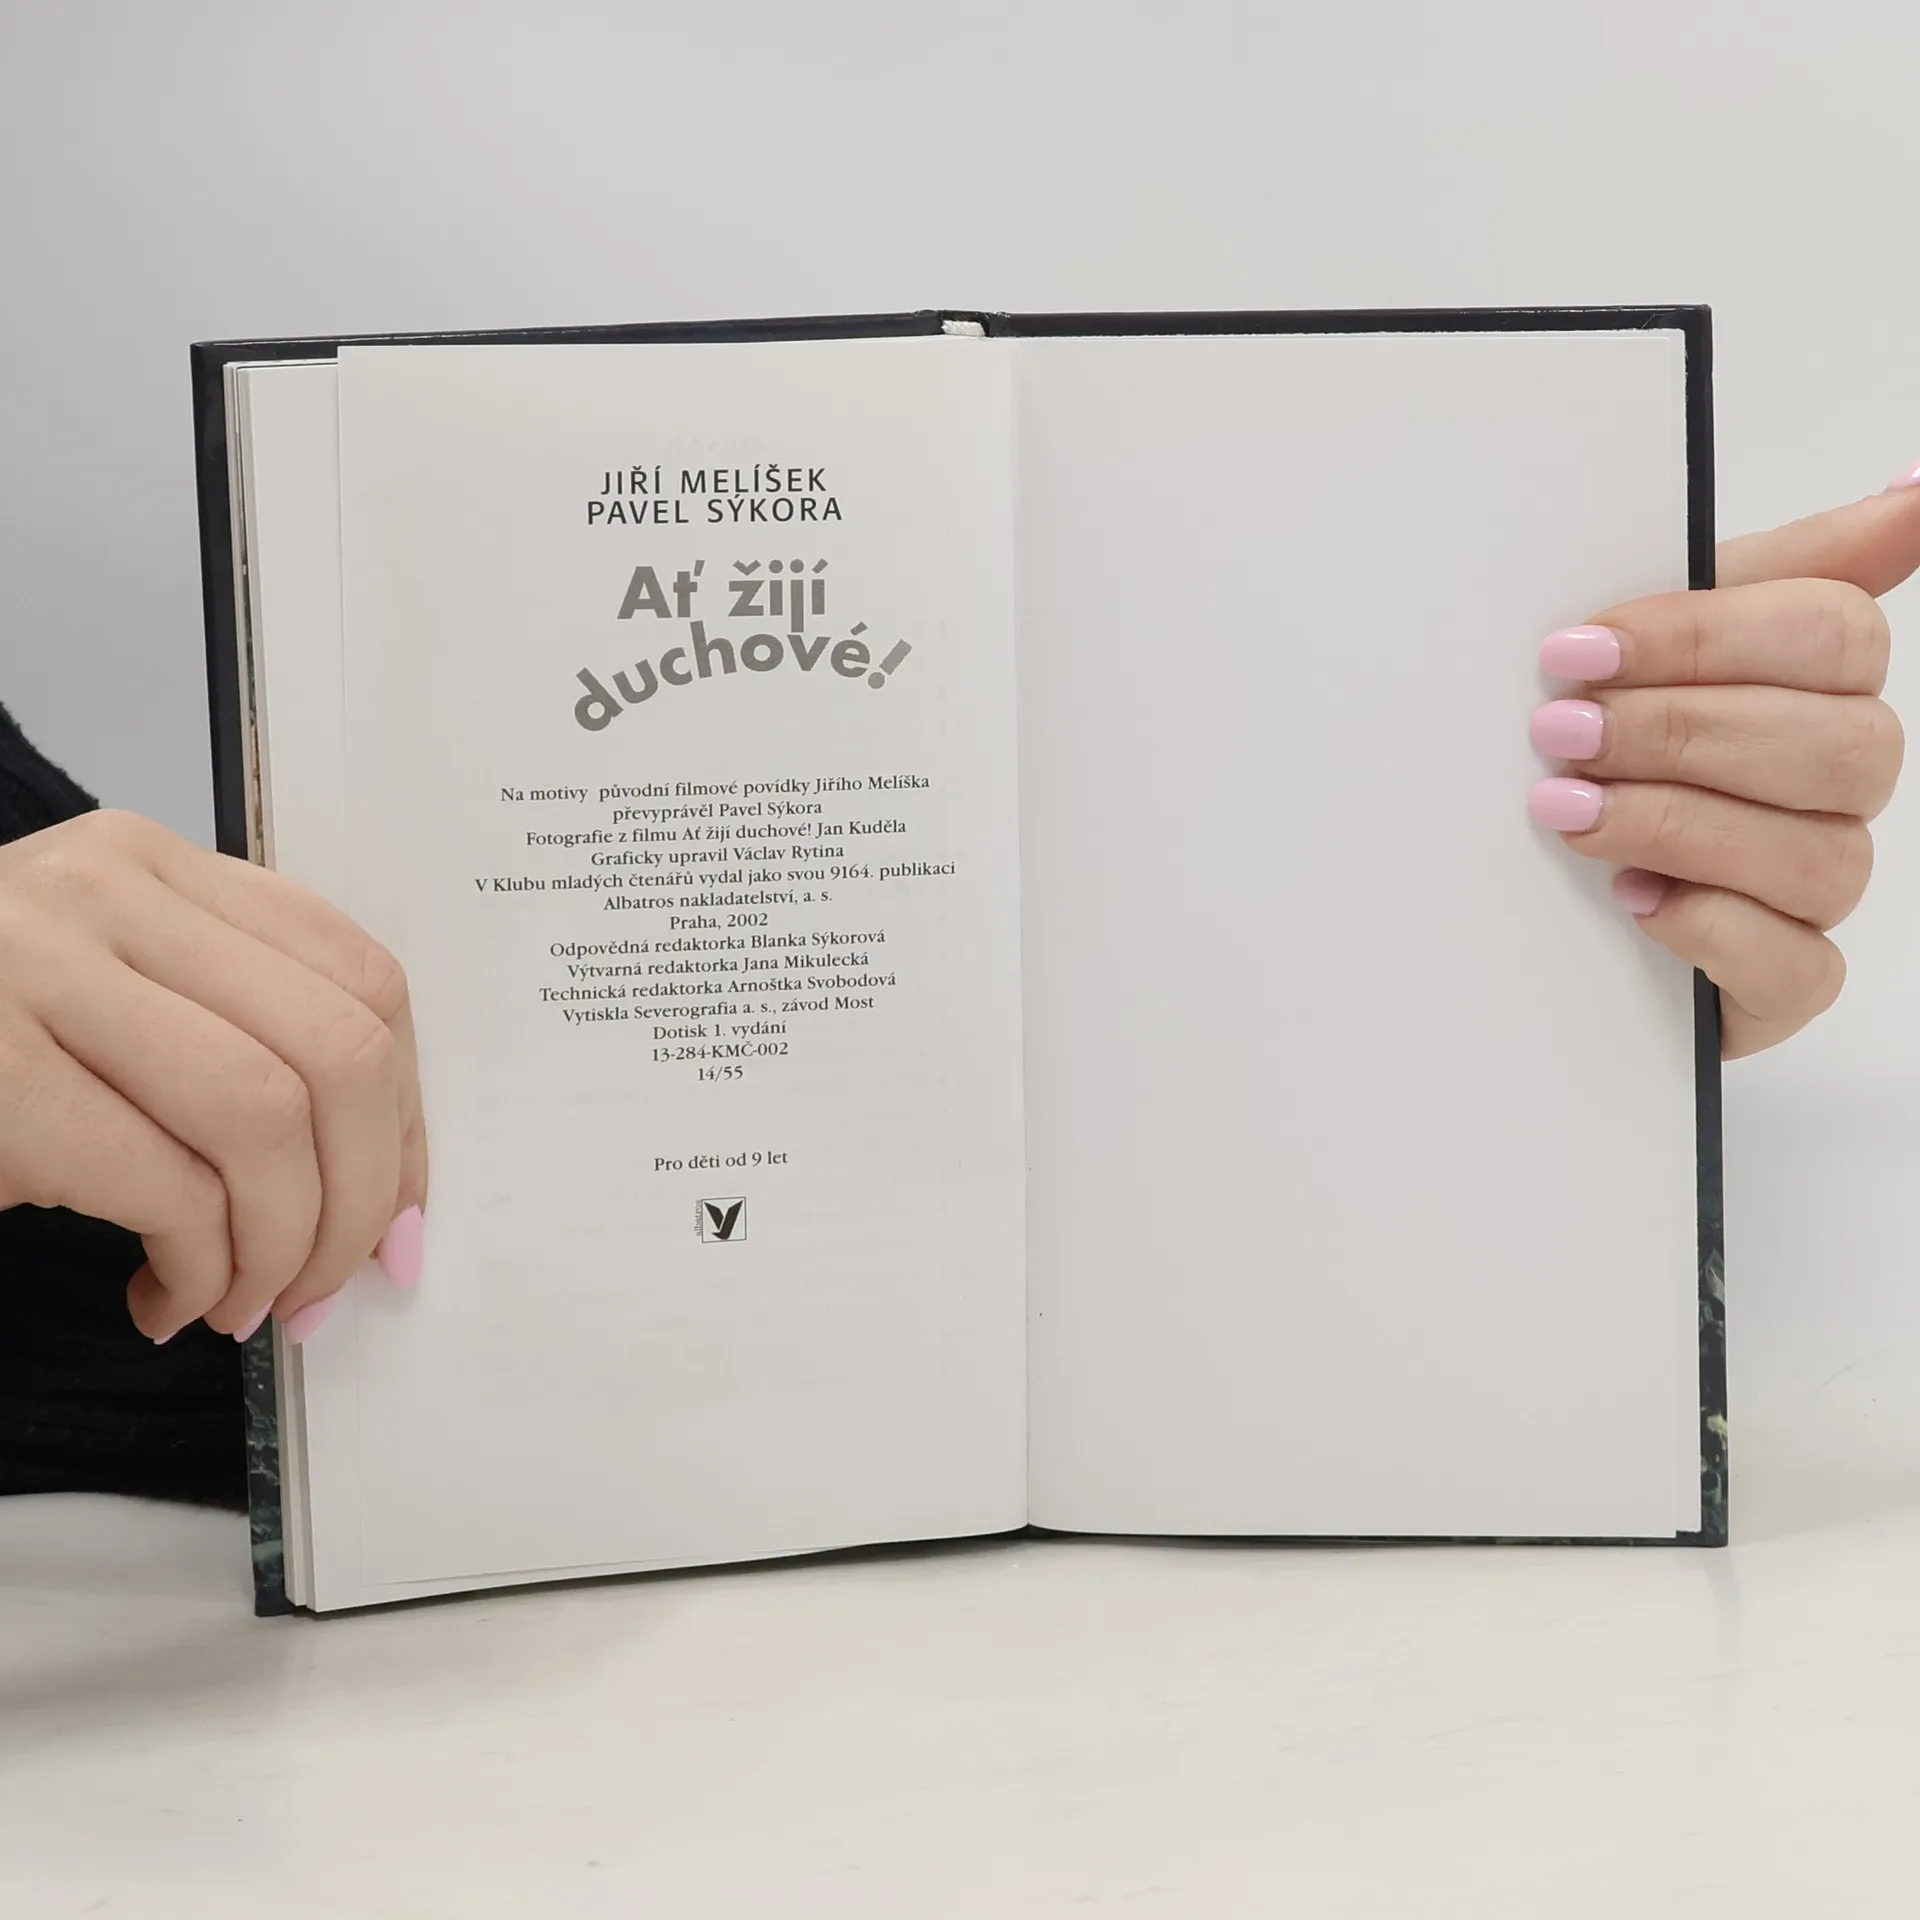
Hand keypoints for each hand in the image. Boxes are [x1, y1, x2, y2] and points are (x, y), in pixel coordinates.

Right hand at [0, 811, 426, 1341]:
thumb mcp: (109, 1001)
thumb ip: (234, 1038)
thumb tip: (387, 1195)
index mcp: (153, 865)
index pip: (359, 975)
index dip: (406, 1112)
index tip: (397, 1210)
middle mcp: (99, 893)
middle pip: (337, 1049)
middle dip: (363, 1196)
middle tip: (329, 1285)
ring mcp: (28, 972)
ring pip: (266, 1118)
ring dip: (285, 1245)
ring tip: (246, 1302)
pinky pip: (167, 1186)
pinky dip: (200, 1269)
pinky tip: (167, 1301)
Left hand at [1529, 462, 1919, 1058]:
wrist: (1525, 882)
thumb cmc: (1599, 740)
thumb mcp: (1651, 638)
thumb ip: (1773, 567)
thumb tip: (1912, 494)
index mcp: (1821, 684)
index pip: (1835, 636)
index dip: (1703, 638)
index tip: (1575, 648)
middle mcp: (1838, 785)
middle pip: (1839, 747)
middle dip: (1681, 734)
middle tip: (1559, 733)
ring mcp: (1818, 887)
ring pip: (1819, 857)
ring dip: (1679, 826)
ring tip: (1566, 811)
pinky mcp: (1781, 982)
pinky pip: (1798, 968)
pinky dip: (1711, 928)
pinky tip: (1632, 901)